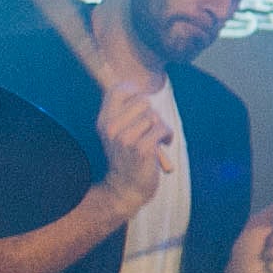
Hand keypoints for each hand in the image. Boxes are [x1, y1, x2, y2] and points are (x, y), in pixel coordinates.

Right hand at [90, 84, 175, 220]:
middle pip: (143, 101)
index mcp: (104, 120)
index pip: (119, 89)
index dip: (135, 92)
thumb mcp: (119, 131)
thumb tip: (140, 85)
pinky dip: (167, 136)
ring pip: (154, 116)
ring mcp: (125, 139)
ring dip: (161, 127)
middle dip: (152, 114)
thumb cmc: (129, 156)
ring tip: (155, 139)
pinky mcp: (141, 149)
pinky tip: (163, 144)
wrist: (127, 187)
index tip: (141, 106)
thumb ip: (125, 110)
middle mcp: (111, 128)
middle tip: (149, 129)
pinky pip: (162, 129)